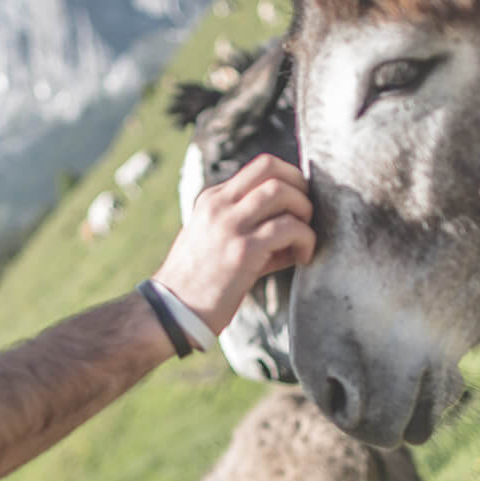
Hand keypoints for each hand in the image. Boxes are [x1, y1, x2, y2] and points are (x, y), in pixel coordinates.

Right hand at [153, 154, 313, 336]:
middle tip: (308, 215)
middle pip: (271, 166)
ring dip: (305, 210)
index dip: (289, 178)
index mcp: (213, 199)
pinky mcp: (242, 250)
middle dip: (300, 186)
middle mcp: (219, 205)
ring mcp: (229, 225)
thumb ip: (251, 228)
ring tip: (305, 238)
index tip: (300, 203)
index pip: (260, 167)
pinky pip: (288, 228)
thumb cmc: (199, 284)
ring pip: (281, 191)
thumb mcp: (217, 242)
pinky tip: (303, 257)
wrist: (171, 313)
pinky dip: (306, 239)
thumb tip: (298, 230)